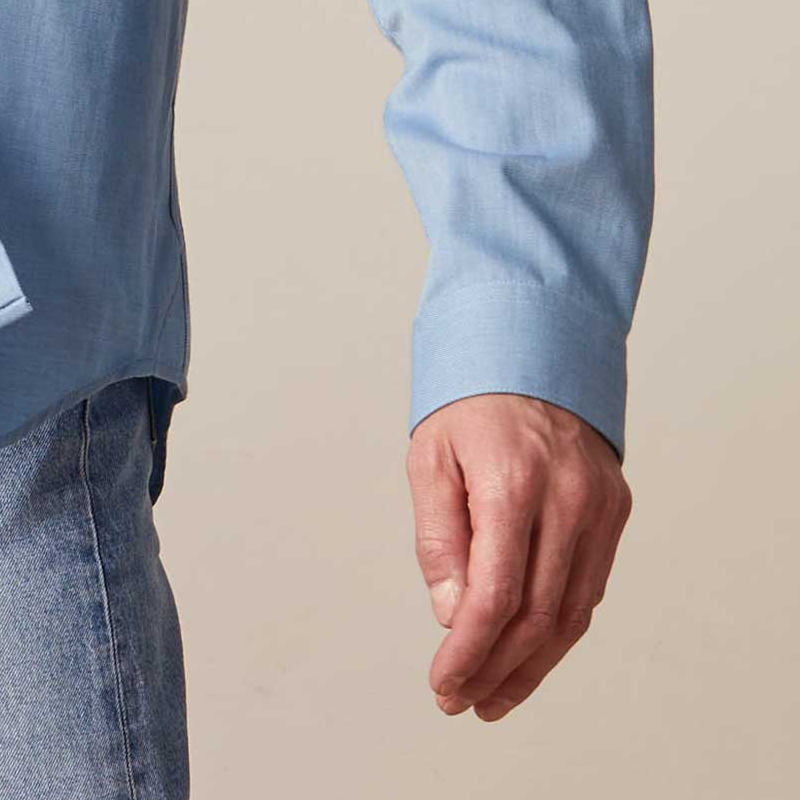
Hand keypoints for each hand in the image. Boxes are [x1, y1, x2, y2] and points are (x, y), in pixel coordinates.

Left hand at [406, 392, 632, 722]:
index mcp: (513, 481)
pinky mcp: (615, 510)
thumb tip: (451, 614)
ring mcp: (599, 506)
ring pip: (572, 612)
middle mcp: (566, 498)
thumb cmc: (471, 403)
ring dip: (532, 665)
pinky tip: (528, 653)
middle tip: (462, 700)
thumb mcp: (430, 456)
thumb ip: (438, 537)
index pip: (496, 594)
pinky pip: (589, 587)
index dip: (469, 651)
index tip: (444, 683)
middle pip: (538, 615)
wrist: (533, 346)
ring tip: (492, 696)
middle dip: (496, 669)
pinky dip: (559, 630)